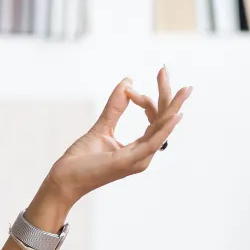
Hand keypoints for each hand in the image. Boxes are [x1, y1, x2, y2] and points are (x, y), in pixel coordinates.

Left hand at [45, 67, 191, 207]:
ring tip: (185, 90)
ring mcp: (139, 159)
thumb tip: (128, 82)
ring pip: (162, 129)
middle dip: (167, 95)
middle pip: (162, 120)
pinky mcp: (129, 161)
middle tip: (164, 69)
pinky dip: (164, 128)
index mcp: (139, 148)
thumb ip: (115, 107)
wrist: (65, 179)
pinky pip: (152, 143)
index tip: (128, 88)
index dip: (144, 99)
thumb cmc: (81, 160)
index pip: (154, 119)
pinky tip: (174, 115)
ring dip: (173, 108)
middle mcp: (144, 154)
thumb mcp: (101, 127)